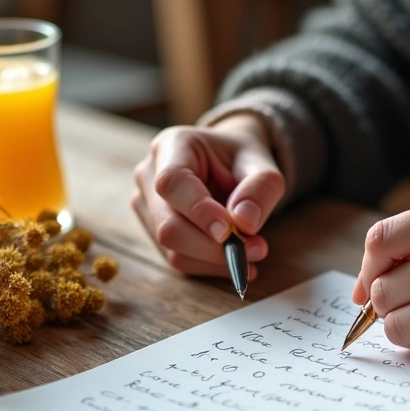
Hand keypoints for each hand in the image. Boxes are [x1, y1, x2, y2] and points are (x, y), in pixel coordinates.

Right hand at [132, 114, 285, 278]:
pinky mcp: (153, 229)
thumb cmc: (243, 159)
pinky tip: (234, 260)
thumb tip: (244, 222)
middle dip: (213, 247)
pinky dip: (208, 265)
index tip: (230, 231)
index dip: (198, 211)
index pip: (172, 182)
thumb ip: (260, 188)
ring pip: (171, 248)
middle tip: (256, 250)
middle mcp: (149, 173)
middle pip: (168, 225)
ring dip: (214, 260)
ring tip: (252, 254)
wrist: (230, 163)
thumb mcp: (263, 165)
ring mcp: (146, 204)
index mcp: (173, 145)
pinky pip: (177, 258)